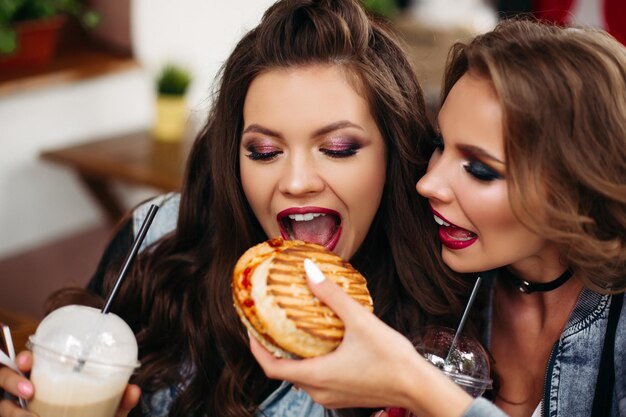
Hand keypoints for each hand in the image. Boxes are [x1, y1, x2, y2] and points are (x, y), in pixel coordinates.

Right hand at [0, 351, 140, 416]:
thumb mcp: (105, 413)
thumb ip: (119, 402)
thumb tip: (133, 390)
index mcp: (46, 380)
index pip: (26, 363)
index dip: (23, 359)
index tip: (28, 361)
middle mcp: (25, 394)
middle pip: (3, 377)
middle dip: (11, 379)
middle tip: (30, 389)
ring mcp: (16, 409)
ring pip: (1, 404)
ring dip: (12, 409)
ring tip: (29, 415)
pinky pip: (5, 415)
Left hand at [249, 270, 424, 409]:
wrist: (419, 387)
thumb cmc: (392, 360)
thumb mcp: (360, 321)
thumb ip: (332, 295)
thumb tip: (309, 271)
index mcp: (317, 376)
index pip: (271, 367)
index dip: (256, 347)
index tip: (251, 328)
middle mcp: (319, 390)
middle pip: (283, 372)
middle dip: (272, 349)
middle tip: (269, 325)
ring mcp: (332, 396)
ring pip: (300, 377)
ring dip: (292, 356)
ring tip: (291, 331)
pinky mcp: (344, 396)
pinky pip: (317, 380)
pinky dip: (310, 362)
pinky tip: (321, 344)